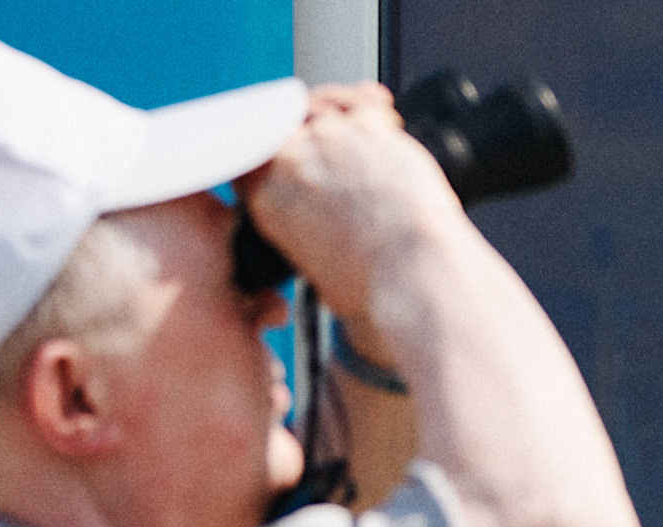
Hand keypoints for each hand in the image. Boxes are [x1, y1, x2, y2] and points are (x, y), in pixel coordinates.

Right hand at [238, 83, 466, 324]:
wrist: (412, 277)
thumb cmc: (374, 288)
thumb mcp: (317, 272)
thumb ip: (306, 237)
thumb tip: (322, 233)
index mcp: (266, 202)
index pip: (250, 156)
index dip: (266, 149)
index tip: (282, 153)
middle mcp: (291, 164)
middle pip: (282, 122)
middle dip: (300, 127)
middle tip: (321, 140)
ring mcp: (329, 140)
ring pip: (321, 106)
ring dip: (336, 110)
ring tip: (355, 126)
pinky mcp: (369, 129)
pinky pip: (363, 101)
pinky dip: (372, 103)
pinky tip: (383, 112)